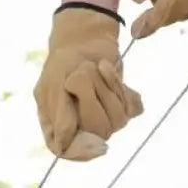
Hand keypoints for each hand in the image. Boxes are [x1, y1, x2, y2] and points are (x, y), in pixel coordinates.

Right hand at [34, 8, 143, 161]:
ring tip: (97, 68)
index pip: (67, 151)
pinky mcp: (121, 107)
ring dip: (108, 87)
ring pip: (118, 121)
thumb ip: (60, 115)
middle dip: (93, 98)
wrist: (86, 36)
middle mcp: (80, 129)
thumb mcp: (55, 83)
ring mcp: (102, 119)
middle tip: (84, 73)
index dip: (83, 151)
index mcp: (57, 128)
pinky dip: (122, 86)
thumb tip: (62, 146)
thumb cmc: (64, 60)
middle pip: (97, 133)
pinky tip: (108, 71)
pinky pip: (132, 109)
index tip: (99, 144)